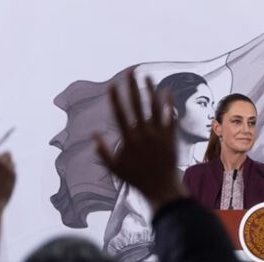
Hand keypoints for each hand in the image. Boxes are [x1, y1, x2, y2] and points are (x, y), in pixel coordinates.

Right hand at [0, 115, 15, 237]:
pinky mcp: (14, 173)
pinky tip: (4, 182)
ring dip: (6, 165)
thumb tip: (6, 153)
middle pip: (4, 152)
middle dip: (2, 157)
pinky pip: (13, 167)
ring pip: (9, 159)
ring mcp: (7, 166)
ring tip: (0, 178)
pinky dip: (10, 172)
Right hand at [95, 70, 185, 212]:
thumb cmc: (136, 179)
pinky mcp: (170, 137)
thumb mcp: (114, 168)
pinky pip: (169, 117)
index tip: (112, 84)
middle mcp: (143, 134)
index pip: (120, 114)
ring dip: (150, 90)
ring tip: (147, 76)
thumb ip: (103, 151)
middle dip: (132, 87)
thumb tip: (92, 135)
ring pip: (154, 108)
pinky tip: (166, 91)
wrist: (162, 188)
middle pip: (136, 105)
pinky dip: (168, 104)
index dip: (115, 99)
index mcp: (128, 140)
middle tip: (130, 71)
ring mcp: (158, 135)